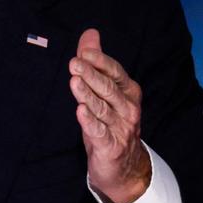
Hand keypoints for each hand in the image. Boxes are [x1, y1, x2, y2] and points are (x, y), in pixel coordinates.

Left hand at [69, 29, 150, 202]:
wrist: (125, 168)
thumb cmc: (112, 123)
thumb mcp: (105, 93)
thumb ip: (96, 63)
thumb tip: (90, 34)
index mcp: (128, 92)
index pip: (116, 72)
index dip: (100, 62)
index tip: (84, 53)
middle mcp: (128, 109)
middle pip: (108, 89)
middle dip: (91, 75)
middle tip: (74, 63)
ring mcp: (121, 128)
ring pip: (102, 109)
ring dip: (87, 95)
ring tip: (74, 82)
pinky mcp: (111, 147)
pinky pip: (100, 132)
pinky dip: (90, 122)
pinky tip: (80, 112)